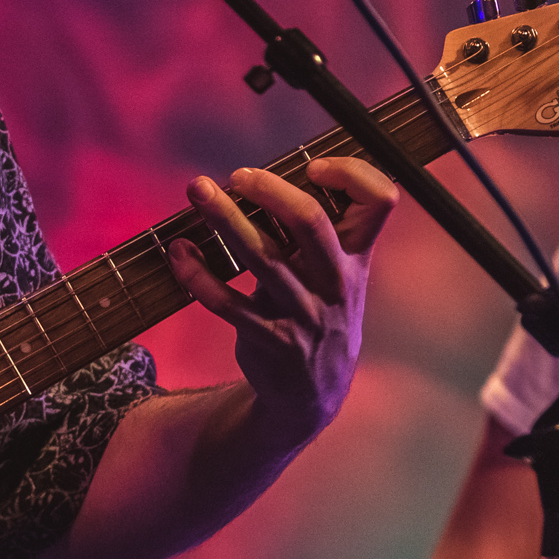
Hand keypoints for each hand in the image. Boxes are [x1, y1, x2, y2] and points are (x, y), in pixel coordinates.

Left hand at [166, 157, 395, 443]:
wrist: (313, 392)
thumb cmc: (317, 312)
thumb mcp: (336, 275)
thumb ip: (316, 234)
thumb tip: (266, 178)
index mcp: (356, 258)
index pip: (379, 203)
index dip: (351, 174)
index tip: (313, 166)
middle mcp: (335, 282)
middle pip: (310, 222)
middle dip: (270, 190)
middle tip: (238, 175)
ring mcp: (303, 313)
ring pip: (262, 257)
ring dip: (225, 218)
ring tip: (197, 190)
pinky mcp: (269, 338)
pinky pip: (227, 302)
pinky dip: (197, 274)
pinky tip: (178, 251)